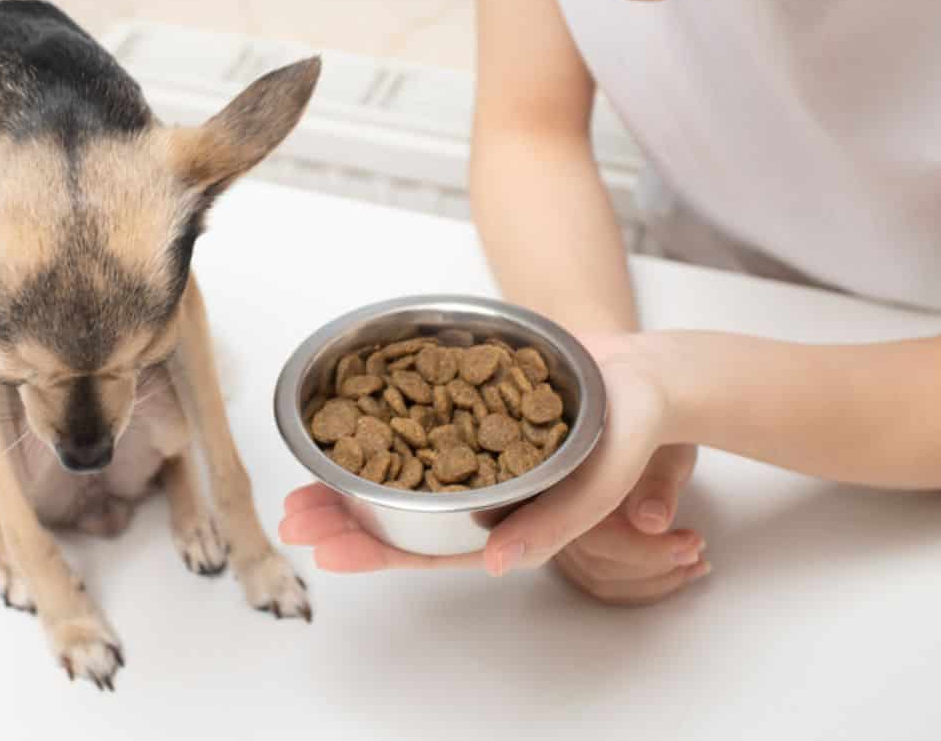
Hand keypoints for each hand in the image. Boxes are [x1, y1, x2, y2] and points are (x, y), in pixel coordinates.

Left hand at [279, 333, 704, 590]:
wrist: (647, 373)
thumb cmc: (632, 431)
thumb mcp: (599, 479)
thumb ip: (554, 524)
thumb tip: (494, 566)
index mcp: (507, 521)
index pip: (432, 548)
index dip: (379, 553)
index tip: (329, 555)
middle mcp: (483, 491)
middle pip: (402, 515)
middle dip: (346, 517)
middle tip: (294, 515)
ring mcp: (474, 450)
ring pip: (401, 471)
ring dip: (352, 476)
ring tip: (304, 480)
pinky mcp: (472, 407)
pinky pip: (419, 422)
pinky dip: (380, 424)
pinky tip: (345, 424)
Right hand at [552, 443, 707, 604]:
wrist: (639, 419)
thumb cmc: (650, 427)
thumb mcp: (665, 450)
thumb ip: (657, 484)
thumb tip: (650, 520)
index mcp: (567, 481)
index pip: (595, 538)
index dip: (643, 551)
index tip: (688, 545)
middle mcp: (553, 511)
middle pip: (598, 566)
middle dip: (655, 565)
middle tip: (697, 548)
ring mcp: (563, 533)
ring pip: (603, 580)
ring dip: (654, 580)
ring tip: (695, 560)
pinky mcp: (577, 548)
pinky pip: (606, 583)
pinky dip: (646, 585)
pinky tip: (681, 572)